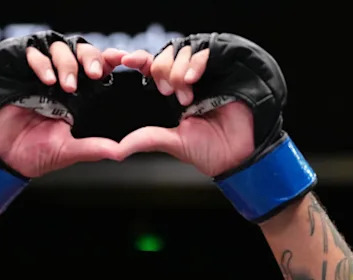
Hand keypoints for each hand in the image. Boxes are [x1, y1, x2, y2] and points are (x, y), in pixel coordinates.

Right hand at [0, 42, 125, 177]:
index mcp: (80, 97)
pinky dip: (41, 62)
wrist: (3, 156)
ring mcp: (42, 75)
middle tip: (94, 73)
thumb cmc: (36, 153)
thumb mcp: (70, 151)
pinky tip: (45, 79)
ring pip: (61, 48)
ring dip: (67, 63)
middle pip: (83, 52)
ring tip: (66, 85)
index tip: (123, 59)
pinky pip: (34, 53)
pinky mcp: (21, 71)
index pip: (100, 70)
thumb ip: (97, 147)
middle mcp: (63, 81)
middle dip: (91, 57)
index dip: (110, 61)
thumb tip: (124, 151)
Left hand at [116, 45, 254, 176]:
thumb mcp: (171, 143)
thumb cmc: (208, 150)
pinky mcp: (221, 70)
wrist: (238, 154)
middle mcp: (185, 81)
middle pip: (163, 56)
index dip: (137, 61)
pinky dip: (194, 63)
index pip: (150, 69)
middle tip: (167, 93)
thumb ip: (144, 140)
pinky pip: (203, 52)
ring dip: (177, 71)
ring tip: (186, 96)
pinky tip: (191, 80)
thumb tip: (115, 151)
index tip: (124, 61)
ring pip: (181, 52)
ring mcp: (204, 75)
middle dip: (161, 71)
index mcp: (171, 95)